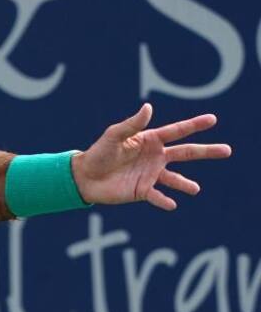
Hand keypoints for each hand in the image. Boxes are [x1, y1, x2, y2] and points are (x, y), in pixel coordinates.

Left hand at [71, 104, 231, 210]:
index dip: (194, 125)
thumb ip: (132, 124)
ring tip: (195, 189)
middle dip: (207, 151)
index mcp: (149, 140)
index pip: (176, 131)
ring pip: (175, 179)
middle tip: (228, 150)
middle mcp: (155, 157)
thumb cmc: (99, 152)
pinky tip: (171, 203)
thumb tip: (149, 108)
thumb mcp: (114, 135)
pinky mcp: (143, 191)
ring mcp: (151, 174)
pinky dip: (165, 200)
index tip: (213, 119)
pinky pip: (158, 196)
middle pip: (186, 153)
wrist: (84, 176)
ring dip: (185, 184)